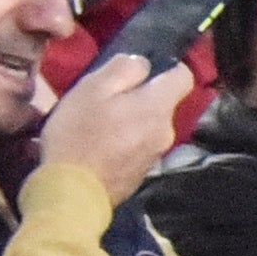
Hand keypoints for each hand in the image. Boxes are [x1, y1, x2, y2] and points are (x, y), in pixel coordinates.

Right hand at [35, 45, 193, 201]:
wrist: (73, 192)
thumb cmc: (79, 134)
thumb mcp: (91, 89)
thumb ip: (122, 69)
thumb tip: (142, 63)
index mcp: (157, 106)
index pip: (184, 77)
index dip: (168, 67)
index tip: (143, 68)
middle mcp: (166, 130)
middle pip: (162, 103)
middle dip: (140, 97)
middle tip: (105, 97)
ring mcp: (156, 154)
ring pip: (149, 124)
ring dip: (131, 120)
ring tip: (98, 123)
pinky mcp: (142, 172)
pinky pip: (139, 145)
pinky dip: (125, 140)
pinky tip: (99, 146)